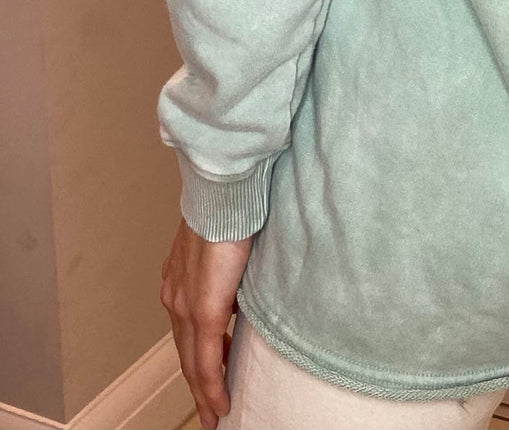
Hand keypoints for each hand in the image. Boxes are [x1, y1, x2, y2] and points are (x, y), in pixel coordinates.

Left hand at [160, 219, 253, 429]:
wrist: (224, 192)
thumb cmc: (231, 205)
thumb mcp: (227, 244)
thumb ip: (229, 270)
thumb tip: (242, 290)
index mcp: (180, 279)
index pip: (186, 330)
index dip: (197, 357)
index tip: (209, 376)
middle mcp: (175, 296)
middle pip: (185, 353)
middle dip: (198, 386)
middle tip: (210, 410)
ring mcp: (184, 305)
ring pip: (192, 362)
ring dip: (204, 391)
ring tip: (215, 413)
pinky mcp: (203, 310)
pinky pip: (205, 359)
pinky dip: (212, 385)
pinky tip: (220, 403)